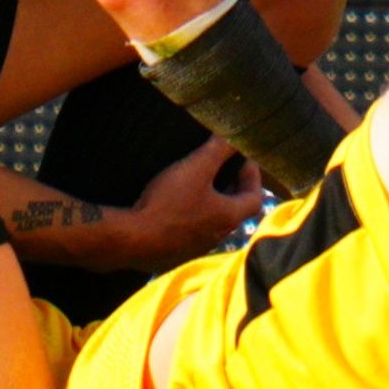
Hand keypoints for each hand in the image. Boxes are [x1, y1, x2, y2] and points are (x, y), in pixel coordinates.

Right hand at [121, 136, 265, 272]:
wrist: (132, 240)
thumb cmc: (168, 203)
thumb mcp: (196, 168)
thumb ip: (218, 150)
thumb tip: (236, 134)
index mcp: (228, 217)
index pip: (255, 199)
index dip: (254, 178)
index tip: (244, 161)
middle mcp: (217, 236)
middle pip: (235, 211)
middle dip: (233, 189)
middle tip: (224, 169)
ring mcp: (196, 247)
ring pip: (213, 223)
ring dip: (212, 204)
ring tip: (199, 184)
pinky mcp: (176, 254)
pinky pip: (191, 232)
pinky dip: (191, 216)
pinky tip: (175, 205)